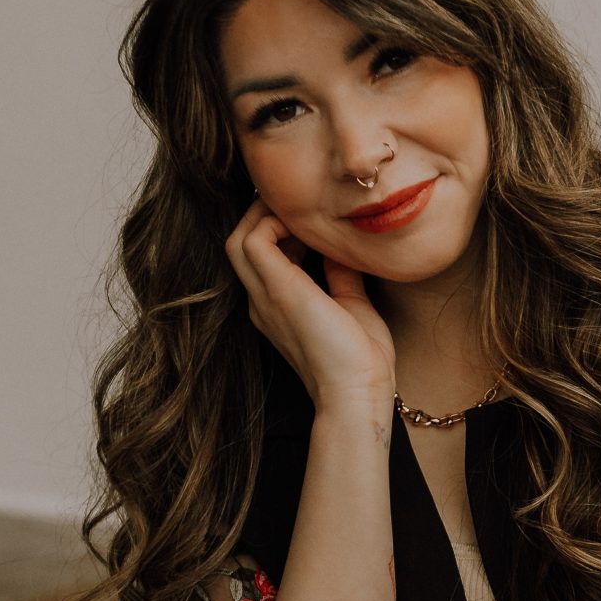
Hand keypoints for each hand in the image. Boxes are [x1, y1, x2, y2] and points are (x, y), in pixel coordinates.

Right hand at [226, 196, 396, 411]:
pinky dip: (272, 223)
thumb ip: (340, 276)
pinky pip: (254, 240)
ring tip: (298, 211)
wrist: (357, 392)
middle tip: (300, 208)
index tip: (312, 223)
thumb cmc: (361, 360)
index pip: (263, 259)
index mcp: (278, 308)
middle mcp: (263, 302)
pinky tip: (303, 225)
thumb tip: (339, 248)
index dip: (282, 232)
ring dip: (264, 217)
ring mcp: (265, 297)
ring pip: (238, 239)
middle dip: (265, 218)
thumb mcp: (351, 306)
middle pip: (240, 245)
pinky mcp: (276, 290)